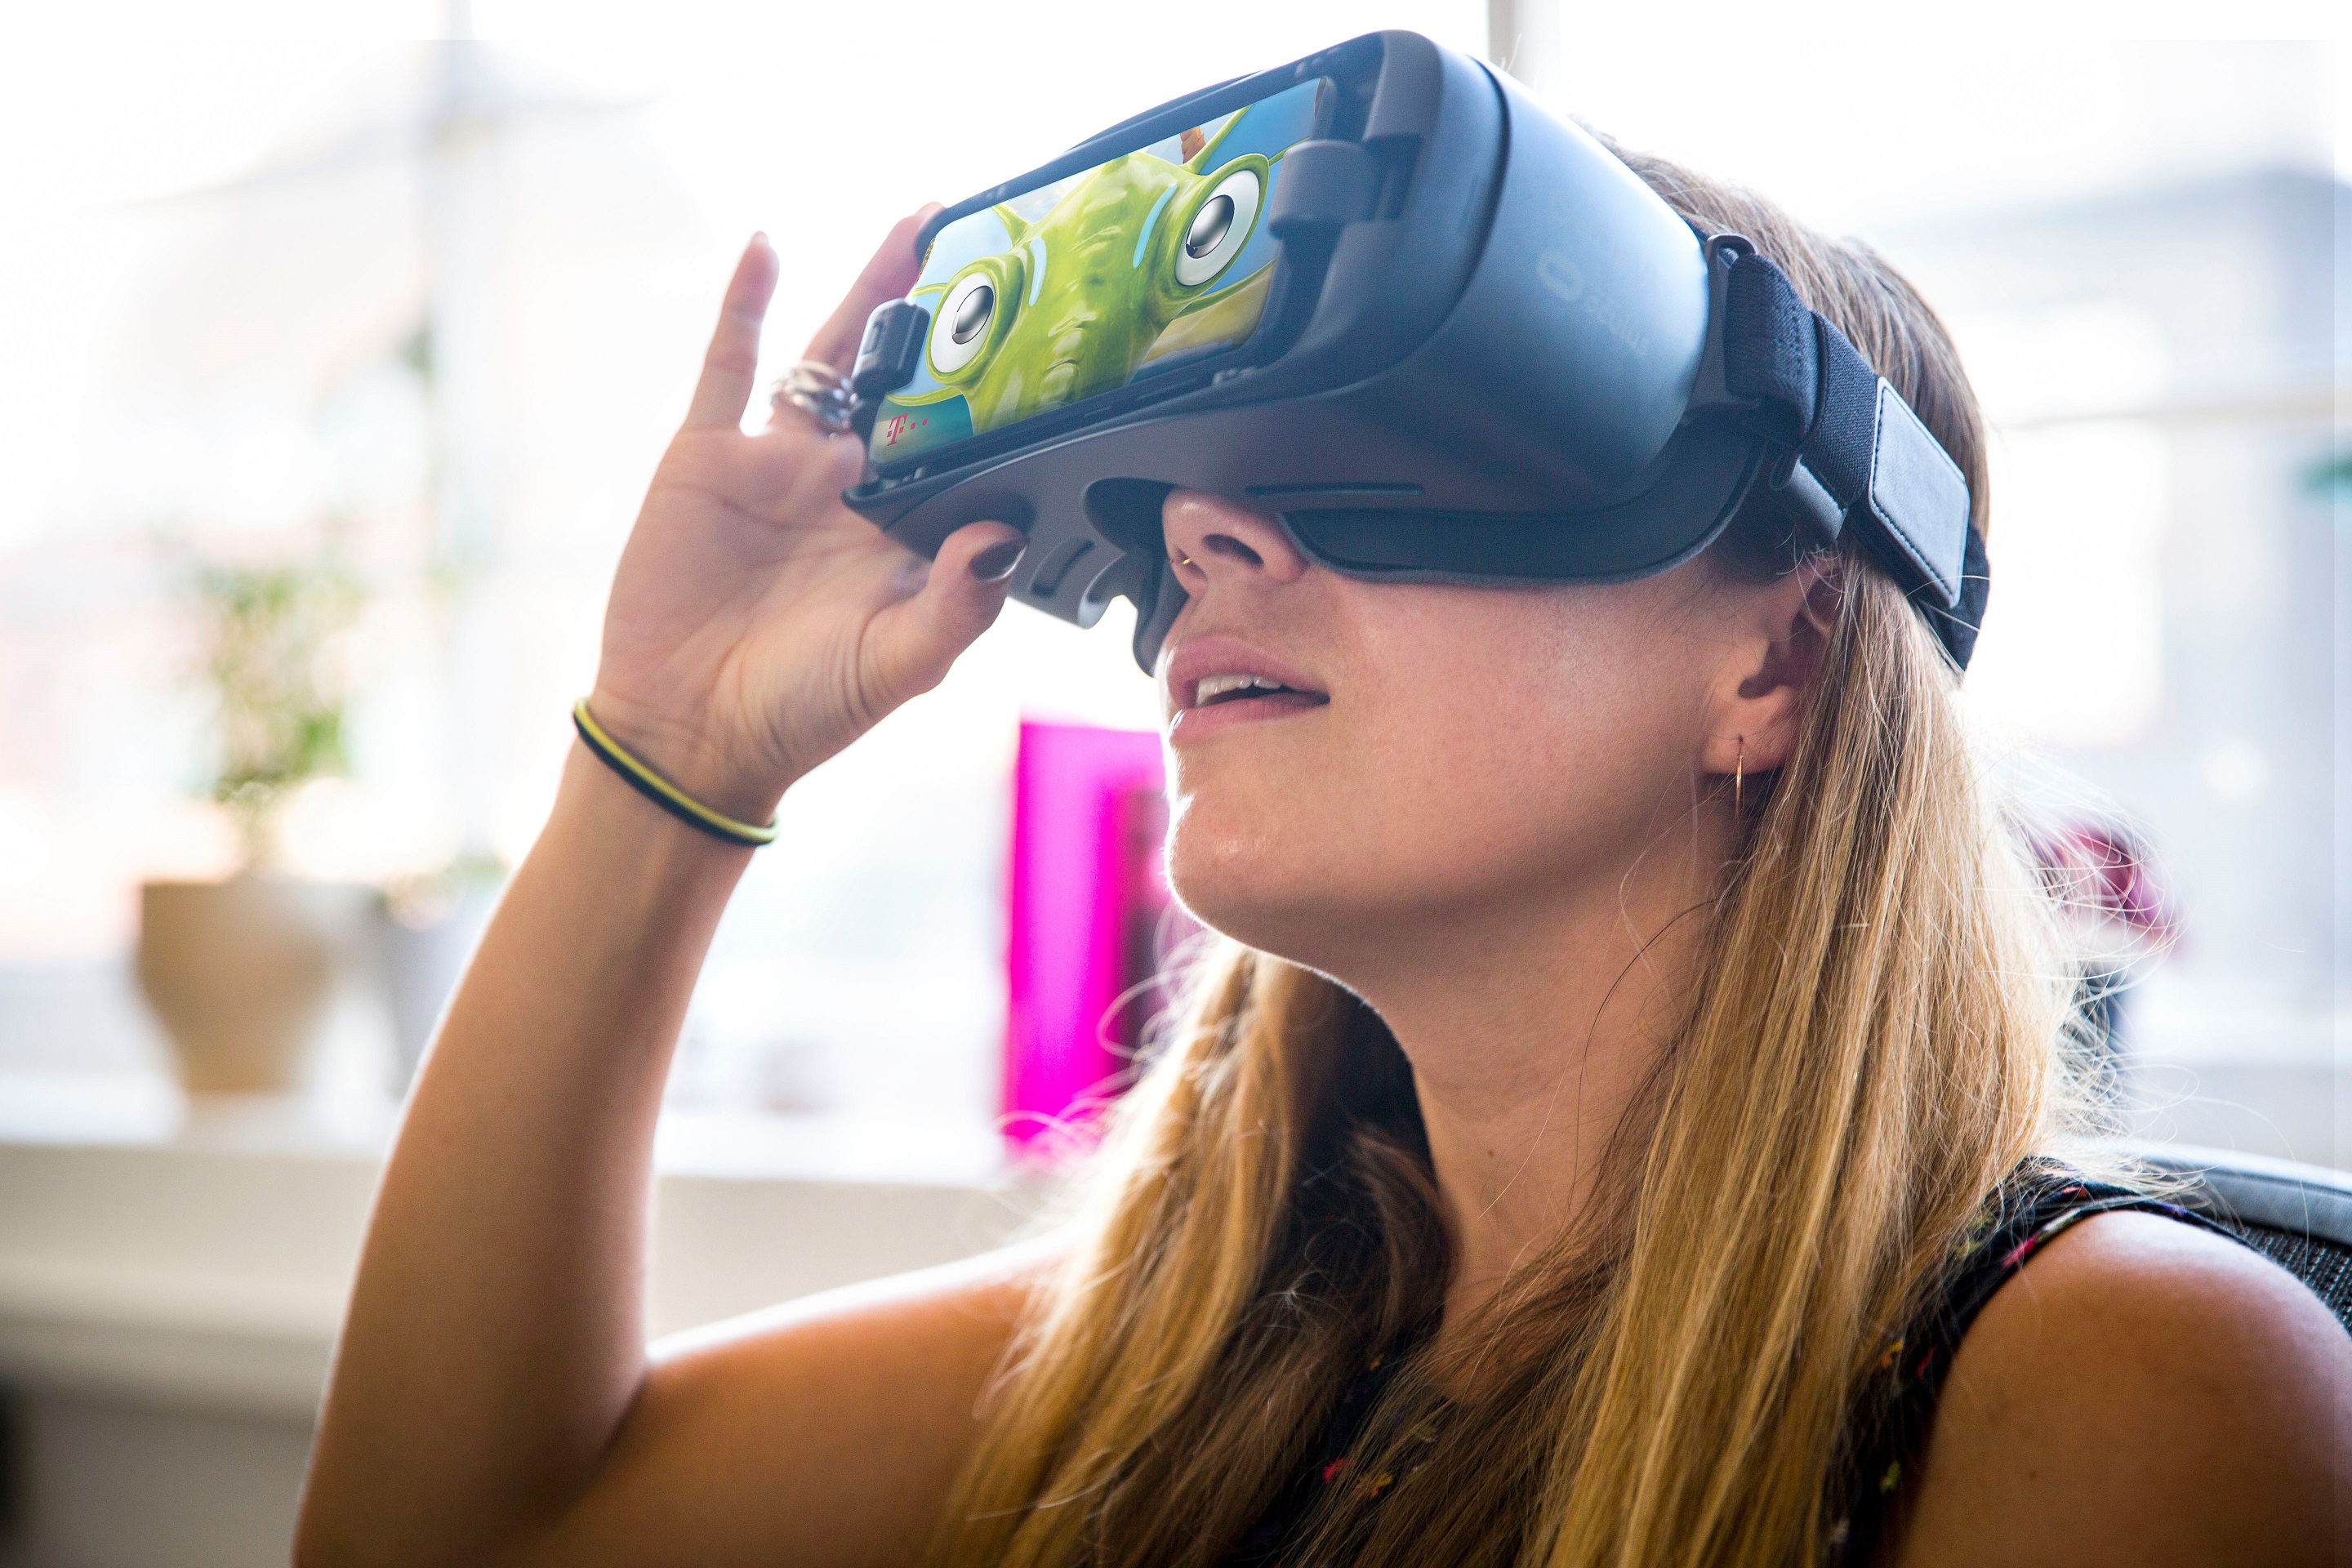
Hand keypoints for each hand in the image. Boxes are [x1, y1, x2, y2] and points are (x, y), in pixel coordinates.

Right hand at [587, 215, 1024, 821]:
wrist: (690, 734)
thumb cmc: (803, 712)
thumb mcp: (899, 665)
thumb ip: (960, 604)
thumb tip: (1000, 535)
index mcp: (904, 529)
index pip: (964, 442)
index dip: (999, 394)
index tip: (1051, 339)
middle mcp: (849, 485)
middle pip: (907, 380)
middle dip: (947, 316)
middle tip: (996, 242)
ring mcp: (779, 463)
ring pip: (835, 356)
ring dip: (872, 290)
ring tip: (917, 225)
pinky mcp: (709, 457)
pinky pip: (729, 365)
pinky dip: (742, 303)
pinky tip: (765, 245)